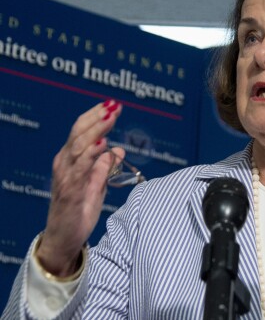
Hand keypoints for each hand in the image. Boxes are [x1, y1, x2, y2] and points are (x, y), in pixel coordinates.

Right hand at [36, 100, 123, 276]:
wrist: (64, 239)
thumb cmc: (78, 211)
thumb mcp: (97, 185)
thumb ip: (106, 167)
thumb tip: (119, 149)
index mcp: (71, 160)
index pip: (81, 131)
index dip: (96, 116)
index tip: (113, 105)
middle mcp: (65, 164)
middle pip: (79, 134)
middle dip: (97, 118)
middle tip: (114, 106)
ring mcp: (65, 177)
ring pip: (79, 147)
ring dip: (95, 131)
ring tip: (110, 118)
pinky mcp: (69, 192)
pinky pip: (80, 169)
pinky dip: (91, 155)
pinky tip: (102, 144)